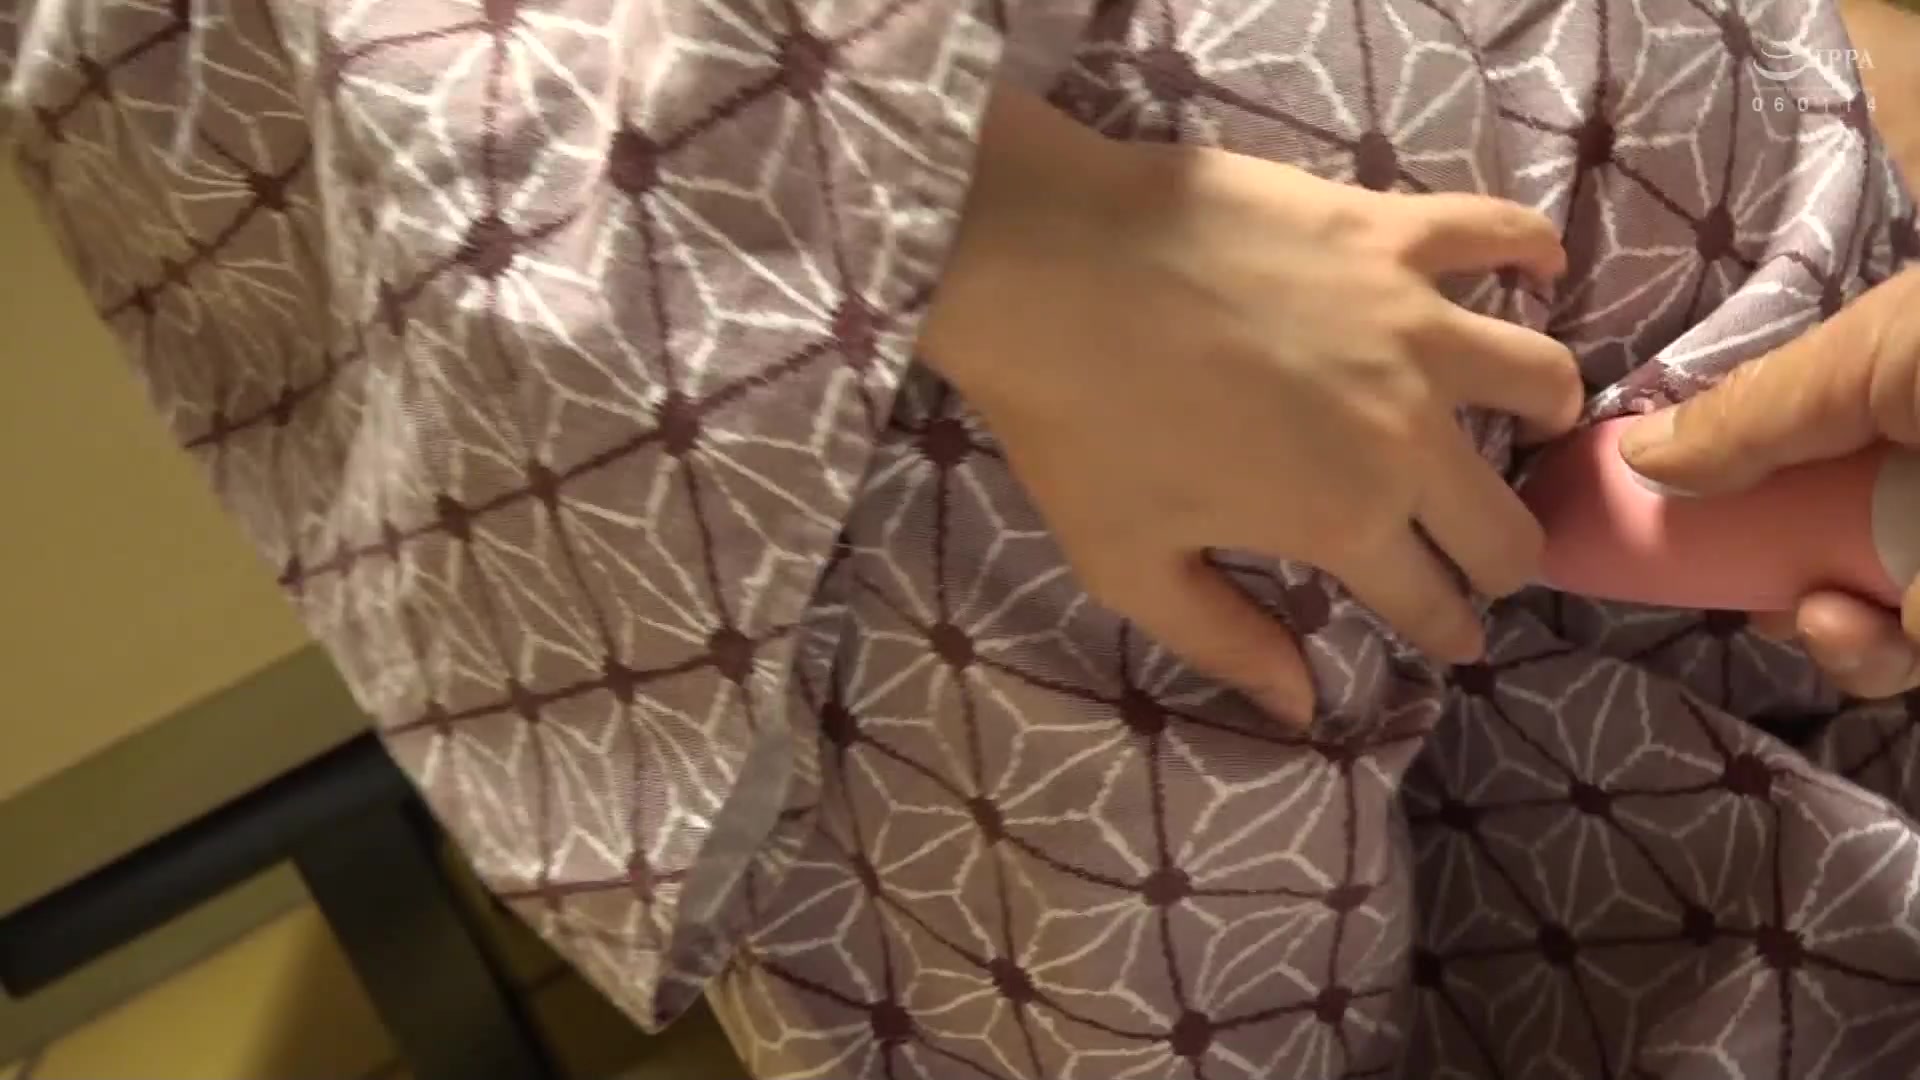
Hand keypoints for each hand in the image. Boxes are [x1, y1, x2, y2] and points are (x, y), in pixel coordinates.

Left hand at [918, 89, 1583, 726]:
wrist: (1045, 267)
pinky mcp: (1389, 231)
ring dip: (1542, 415)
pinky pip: (1497, 231)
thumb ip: (1226, 641)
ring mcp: (1410, 323)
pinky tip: (1540, 264)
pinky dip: (1529, 249)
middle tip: (1482, 555)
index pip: (1432, 602)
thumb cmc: (1076, 425)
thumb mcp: (1130, 567)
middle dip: (1501, 558)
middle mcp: (1405, 431)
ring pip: (1538, 378)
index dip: (1448, 631)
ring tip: (1527, 419)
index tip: (1452, 636)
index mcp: (1344, 520)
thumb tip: (1302, 710)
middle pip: (1503, 518)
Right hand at [1620, 268, 1919, 697]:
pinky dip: (1861, 655)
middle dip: (1758, 562)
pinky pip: (1887, 658)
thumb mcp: (1871, 354)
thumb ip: (1752, 409)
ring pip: (1841, 612)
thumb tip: (1635, 454)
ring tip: (1823, 611)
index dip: (1723, 473)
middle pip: (1803, 532)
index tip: (1651, 503)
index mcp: (1890, 390)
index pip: (1788, 437)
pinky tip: (1859, 628)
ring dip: (1813, 624)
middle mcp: (1905, 469)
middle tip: (1730, 573)